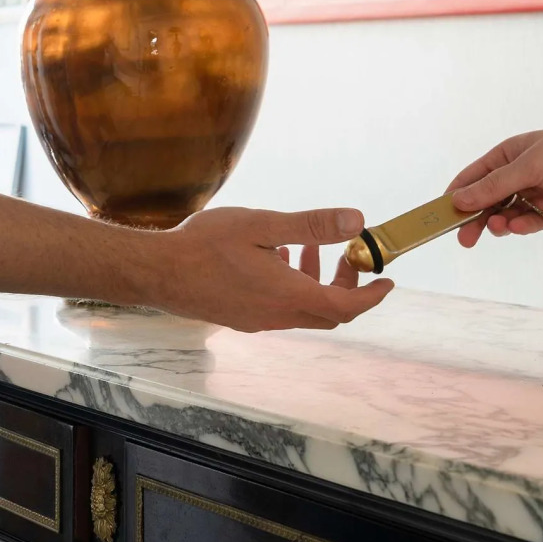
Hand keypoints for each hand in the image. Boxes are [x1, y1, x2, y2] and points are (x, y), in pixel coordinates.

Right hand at [135, 207, 394, 331]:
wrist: (156, 271)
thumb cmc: (204, 245)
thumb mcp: (263, 226)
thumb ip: (311, 225)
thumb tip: (356, 221)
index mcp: (288, 296)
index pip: (346, 307)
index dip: (371, 295)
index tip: (387, 279)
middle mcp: (277, 316)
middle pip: (327, 311)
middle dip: (345, 285)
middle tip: (346, 255)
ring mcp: (257, 320)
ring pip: (303, 308)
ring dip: (314, 281)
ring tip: (303, 246)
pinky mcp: (241, 317)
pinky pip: (280, 307)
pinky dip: (291, 285)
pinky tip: (273, 256)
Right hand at [446, 119, 542, 246]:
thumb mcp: (528, 165)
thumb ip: (494, 186)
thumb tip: (459, 201)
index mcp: (505, 157)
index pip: (472, 179)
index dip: (455, 196)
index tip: (439, 215)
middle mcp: (516, 178)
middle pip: (485, 203)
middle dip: (473, 219)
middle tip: (464, 239)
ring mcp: (533, 197)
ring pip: (505, 217)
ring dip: (498, 224)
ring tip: (498, 226)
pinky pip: (528, 225)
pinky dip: (520, 228)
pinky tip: (518, 226)